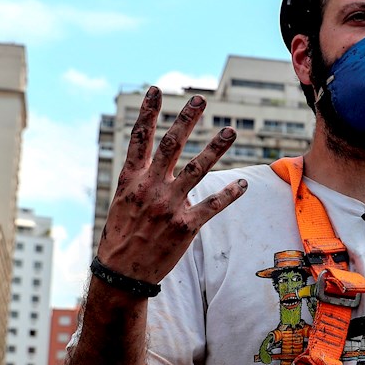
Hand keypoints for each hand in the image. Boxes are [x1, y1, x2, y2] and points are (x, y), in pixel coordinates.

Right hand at [95, 87, 245, 286]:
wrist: (122, 274)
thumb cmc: (121, 236)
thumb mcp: (122, 203)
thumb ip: (138, 180)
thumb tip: (149, 163)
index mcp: (131, 180)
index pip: (139, 139)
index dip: (148, 112)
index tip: (156, 90)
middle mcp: (150, 188)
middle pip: (171, 145)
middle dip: (187, 120)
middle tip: (201, 100)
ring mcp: (169, 206)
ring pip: (197, 169)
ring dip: (216, 148)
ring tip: (230, 131)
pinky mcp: (185, 226)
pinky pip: (213, 205)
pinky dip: (230, 194)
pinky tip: (243, 183)